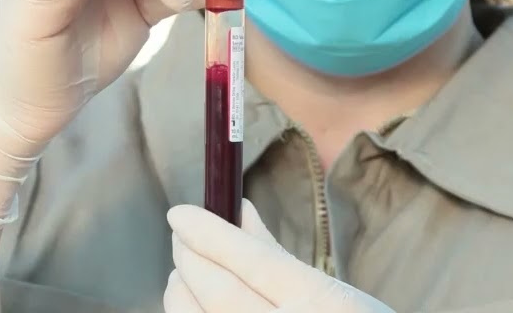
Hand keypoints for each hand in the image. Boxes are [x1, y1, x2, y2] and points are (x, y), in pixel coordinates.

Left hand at [164, 200, 396, 312]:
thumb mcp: (334, 293)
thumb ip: (277, 255)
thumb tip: (238, 209)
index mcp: (321, 305)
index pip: (252, 260)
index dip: (209, 233)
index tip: (179, 214)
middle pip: (219, 291)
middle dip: (190, 258)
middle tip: (180, 239)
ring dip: (182, 292)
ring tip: (182, 274)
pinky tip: (193, 307)